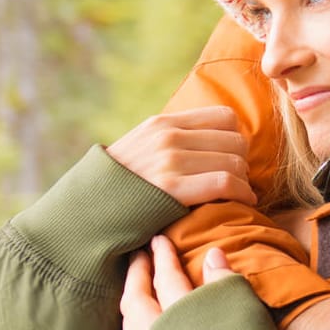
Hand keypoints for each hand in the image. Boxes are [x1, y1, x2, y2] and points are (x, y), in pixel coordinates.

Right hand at [107, 107, 255, 206]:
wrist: (84, 212)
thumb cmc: (118, 187)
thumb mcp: (140, 148)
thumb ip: (171, 140)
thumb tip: (209, 139)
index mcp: (162, 123)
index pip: (225, 118)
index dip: (236, 140)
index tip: (232, 159)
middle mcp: (167, 137)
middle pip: (235, 140)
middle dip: (243, 162)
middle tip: (238, 180)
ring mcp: (169, 161)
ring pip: (235, 162)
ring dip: (244, 181)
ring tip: (239, 193)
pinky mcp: (172, 188)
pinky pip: (225, 183)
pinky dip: (243, 193)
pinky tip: (244, 202)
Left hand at [120, 237, 235, 329]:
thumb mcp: (244, 311)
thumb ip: (225, 282)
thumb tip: (212, 254)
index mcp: (181, 315)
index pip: (167, 279)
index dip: (163, 257)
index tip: (158, 239)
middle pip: (137, 301)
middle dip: (137, 275)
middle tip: (138, 256)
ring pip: (130, 328)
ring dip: (131, 305)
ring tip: (134, 291)